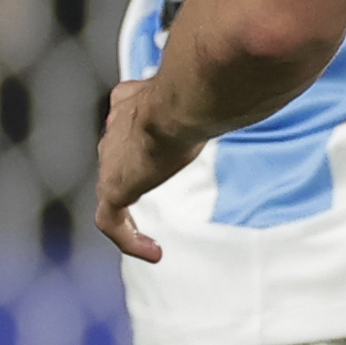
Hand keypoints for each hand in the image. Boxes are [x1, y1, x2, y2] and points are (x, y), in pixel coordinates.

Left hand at [93, 78, 200, 261]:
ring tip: (150, 235)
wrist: (180, 104)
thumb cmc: (196, 93)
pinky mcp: (113, 187)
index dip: (139, 139)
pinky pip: (110, 221)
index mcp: (128, 101)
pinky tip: (153, 251)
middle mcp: (114, 127)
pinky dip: (129, 238)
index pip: (126, 121)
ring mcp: (109, 159)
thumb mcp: (201, 93)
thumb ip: (206, 96)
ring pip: (112, 189)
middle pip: (115, 155)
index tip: (160, 155)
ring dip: (129, 211)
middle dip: (133, 174)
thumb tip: (236, 93)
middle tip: (156, 192)